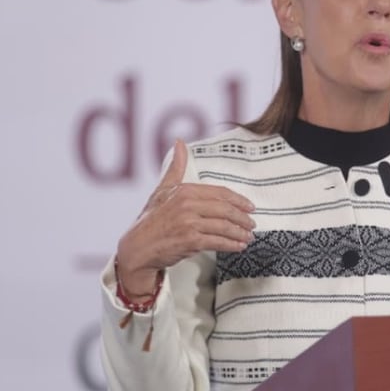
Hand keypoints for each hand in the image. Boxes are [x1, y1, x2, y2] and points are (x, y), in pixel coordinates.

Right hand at [115, 139, 255, 299]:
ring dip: (240, 233)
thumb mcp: (162, 190)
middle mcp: (187, 205)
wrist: (137, 248)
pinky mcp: (189, 241)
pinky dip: (231, 245)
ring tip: (248, 236)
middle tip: (252, 223)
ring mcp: (188, 223)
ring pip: (224, 227)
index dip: (238, 200)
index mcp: (184, 191)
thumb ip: (175, 168)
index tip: (250, 207)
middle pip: (225, 210)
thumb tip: (179, 143)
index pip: (220, 193)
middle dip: (242, 218)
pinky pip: (217, 242)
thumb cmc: (151, 219)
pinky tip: (239, 247)